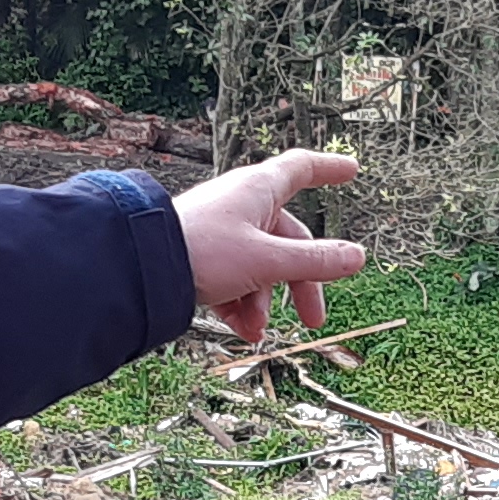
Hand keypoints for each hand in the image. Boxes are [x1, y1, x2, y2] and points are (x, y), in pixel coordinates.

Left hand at [175, 150, 366, 346]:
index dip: (329, 169)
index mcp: (260, 190)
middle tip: (312, 319)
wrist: (141, 268)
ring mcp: (221, 231)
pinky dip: (240, 305)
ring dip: (263, 302)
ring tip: (256, 331)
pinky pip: (233, 279)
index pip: (302, 169)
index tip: (351, 171)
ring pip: (259, 265)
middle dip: (300, 283)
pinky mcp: (201, 256)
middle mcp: (242, 205)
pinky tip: (241, 330)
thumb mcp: (268, 261)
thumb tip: (357, 257)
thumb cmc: (204, 250)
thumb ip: (315, 262)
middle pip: (288, 240)